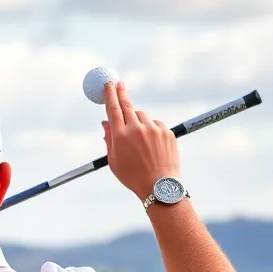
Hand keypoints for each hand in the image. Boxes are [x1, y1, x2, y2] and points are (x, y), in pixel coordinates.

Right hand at [102, 80, 180, 202]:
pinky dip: (152, 131)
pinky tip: (152, 147)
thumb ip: (108, 139)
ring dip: (139, 122)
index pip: (113, 108)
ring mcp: (153, 129)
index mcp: (120, 136)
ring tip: (140, 142)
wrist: (159, 187)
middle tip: (120, 84)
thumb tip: (105, 122)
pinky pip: (157, 125)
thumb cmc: (133, 176)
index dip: (110, 94)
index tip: (109, 84)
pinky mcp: (167, 132)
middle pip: (128, 104)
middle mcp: (136, 129)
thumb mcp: (114, 161)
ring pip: (143, 116)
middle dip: (122, 93)